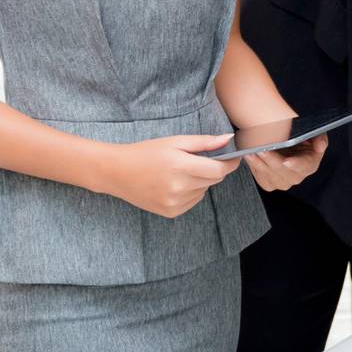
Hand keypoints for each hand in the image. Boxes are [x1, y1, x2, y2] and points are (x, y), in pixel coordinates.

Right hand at [97, 134, 240, 218]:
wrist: (117, 172)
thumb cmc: (147, 152)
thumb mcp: (176, 141)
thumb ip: (205, 142)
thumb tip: (229, 139)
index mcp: (181, 167)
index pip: (219, 170)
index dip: (230, 164)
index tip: (234, 157)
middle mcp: (179, 188)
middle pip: (213, 180)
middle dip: (212, 169)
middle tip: (197, 160)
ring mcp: (174, 203)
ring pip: (203, 190)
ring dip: (200, 181)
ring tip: (179, 172)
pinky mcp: (170, 212)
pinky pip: (192, 201)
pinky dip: (190, 192)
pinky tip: (174, 184)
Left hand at [246, 133, 326, 191]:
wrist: (290, 147)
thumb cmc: (301, 141)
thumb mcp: (314, 135)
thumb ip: (319, 138)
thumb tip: (320, 145)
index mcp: (309, 165)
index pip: (304, 166)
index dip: (295, 164)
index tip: (287, 161)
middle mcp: (296, 176)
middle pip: (282, 170)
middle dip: (271, 159)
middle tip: (262, 149)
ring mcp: (283, 182)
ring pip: (269, 174)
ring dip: (259, 163)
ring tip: (252, 151)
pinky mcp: (270, 184)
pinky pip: (260, 177)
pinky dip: (254, 166)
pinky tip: (250, 157)